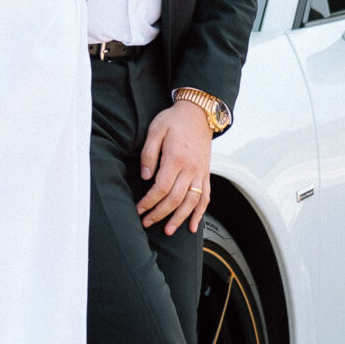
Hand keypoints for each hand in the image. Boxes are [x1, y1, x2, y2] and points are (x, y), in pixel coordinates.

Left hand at [137, 102, 213, 237]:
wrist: (198, 112)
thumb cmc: (174, 120)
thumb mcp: (156, 130)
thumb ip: (149, 154)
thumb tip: (145, 176)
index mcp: (176, 159)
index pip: (161, 188)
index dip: (149, 202)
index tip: (139, 209)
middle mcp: (191, 169)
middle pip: (176, 199)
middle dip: (160, 214)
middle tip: (147, 223)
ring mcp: (200, 172)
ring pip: (192, 202)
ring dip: (180, 218)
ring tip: (169, 231)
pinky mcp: (206, 173)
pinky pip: (206, 197)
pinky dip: (200, 213)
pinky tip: (193, 225)